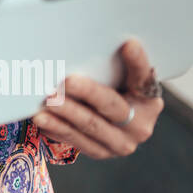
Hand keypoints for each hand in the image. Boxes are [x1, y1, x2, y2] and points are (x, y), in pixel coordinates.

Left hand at [31, 38, 163, 158]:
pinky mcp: (101, 152)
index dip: (136, 61)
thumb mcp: (121, 77)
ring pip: (90, 127)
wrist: (115, 123)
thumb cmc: (114, 89)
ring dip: (65, 115)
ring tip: (45, 104)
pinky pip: (77, 142)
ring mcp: (121, 143)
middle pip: (111, 105)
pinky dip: (58, 129)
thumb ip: (113, 64)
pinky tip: (43, 120)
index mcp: (149, 100)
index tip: (128, 44)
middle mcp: (141, 125)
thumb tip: (100, 40)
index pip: (143, 77)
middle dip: (87, 93)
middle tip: (65, 83)